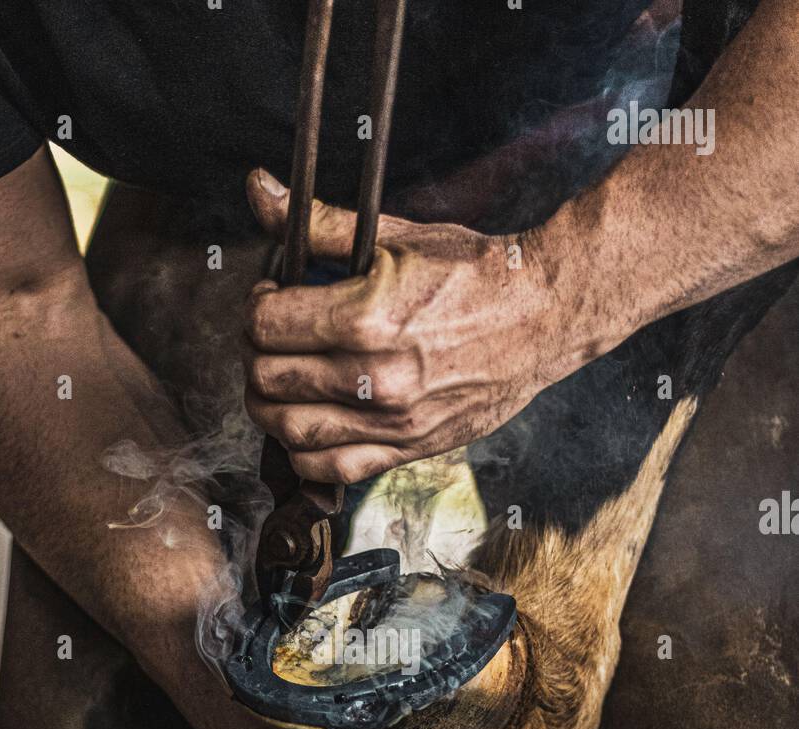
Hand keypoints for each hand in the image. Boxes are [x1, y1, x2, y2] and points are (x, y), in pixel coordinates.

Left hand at [242, 168, 563, 484]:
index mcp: (366, 316)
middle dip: (256, 353)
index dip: (256, 307)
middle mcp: (374, 377)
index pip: (266, 324)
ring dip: (268, 405)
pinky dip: (302, 452)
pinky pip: (330, 468)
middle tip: (271, 338)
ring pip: (288, 429)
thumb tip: (259, 190)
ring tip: (280, 381)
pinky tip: (306, 423)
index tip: (271, 299)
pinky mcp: (408, 448)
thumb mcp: (396, 236)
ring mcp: (391, 421)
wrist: (544, 315)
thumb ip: (320, 225)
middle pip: (268, 378)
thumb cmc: (476, 273)